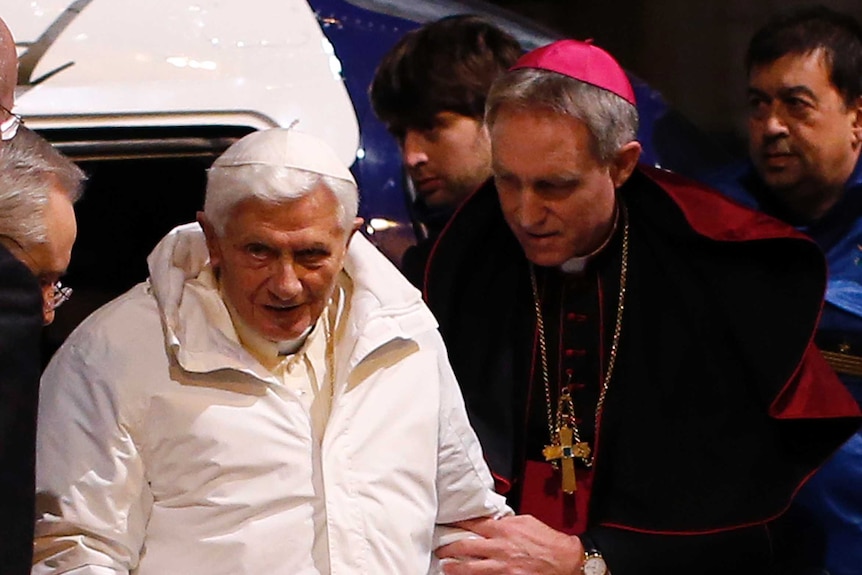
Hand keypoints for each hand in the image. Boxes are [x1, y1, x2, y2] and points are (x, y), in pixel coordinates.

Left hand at [436, 515, 583, 574]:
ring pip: (470, 568)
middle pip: (465, 546)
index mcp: (504, 529)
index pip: (473, 524)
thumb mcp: (526, 521)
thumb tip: (493, 522)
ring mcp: (502, 566)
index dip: (458, 523)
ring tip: (445, 567)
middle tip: (439, 549)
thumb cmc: (548, 541)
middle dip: (449, 548)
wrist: (566, 560)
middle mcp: (500, 547)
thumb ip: (506, 522)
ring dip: (455, 567)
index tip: (447, 524)